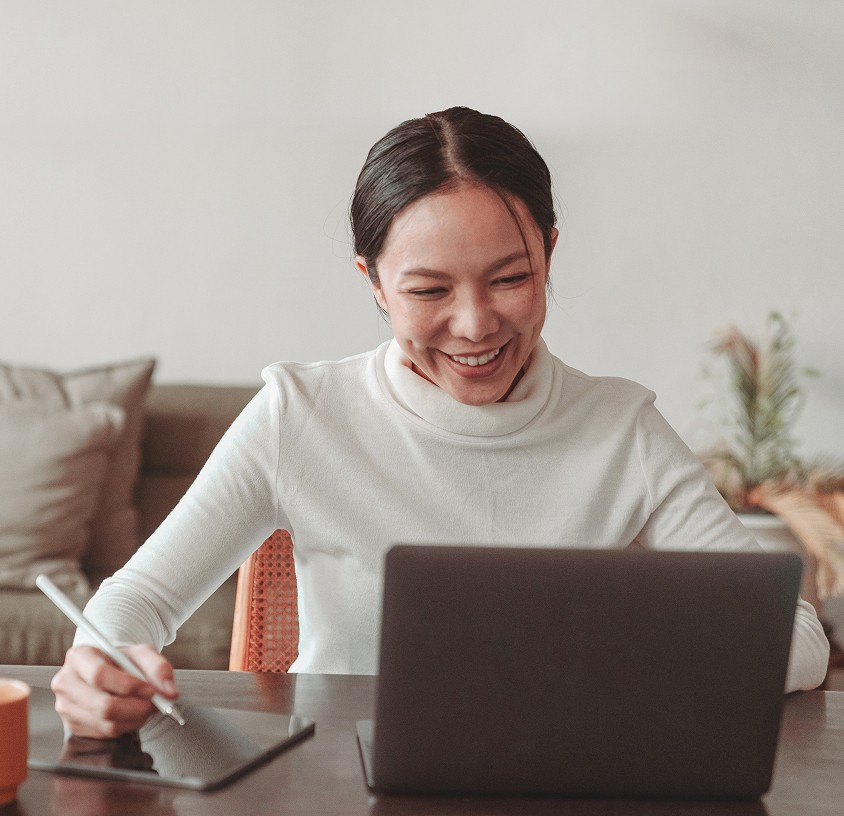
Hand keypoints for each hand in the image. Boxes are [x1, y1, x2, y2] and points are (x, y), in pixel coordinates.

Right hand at [51, 644, 178, 737]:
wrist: (109, 670)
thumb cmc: (122, 660)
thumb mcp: (142, 653)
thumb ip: (159, 667)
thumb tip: (170, 692)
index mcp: (79, 657)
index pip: (99, 675)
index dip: (128, 685)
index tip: (150, 689)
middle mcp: (66, 682)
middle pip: (102, 704)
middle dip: (136, 707)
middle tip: (155, 703)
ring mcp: (66, 707)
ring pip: (106, 722)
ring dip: (135, 718)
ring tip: (147, 706)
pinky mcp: (73, 726)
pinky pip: (105, 732)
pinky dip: (127, 725)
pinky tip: (134, 713)